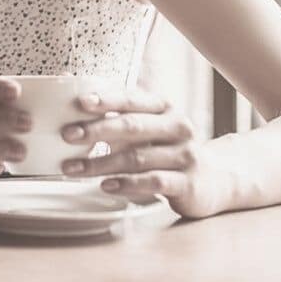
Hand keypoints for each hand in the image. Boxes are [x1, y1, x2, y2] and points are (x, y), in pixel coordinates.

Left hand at [58, 88, 225, 217]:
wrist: (213, 180)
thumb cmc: (167, 149)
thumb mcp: (148, 127)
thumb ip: (117, 115)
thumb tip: (69, 96)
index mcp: (164, 107)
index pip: (132, 99)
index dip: (106, 100)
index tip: (79, 103)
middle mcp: (177, 127)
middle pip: (133, 126)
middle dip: (97, 130)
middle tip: (67, 135)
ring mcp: (185, 155)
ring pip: (138, 157)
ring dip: (101, 163)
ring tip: (73, 168)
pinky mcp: (188, 183)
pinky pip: (154, 181)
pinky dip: (127, 184)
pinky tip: (105, 186)